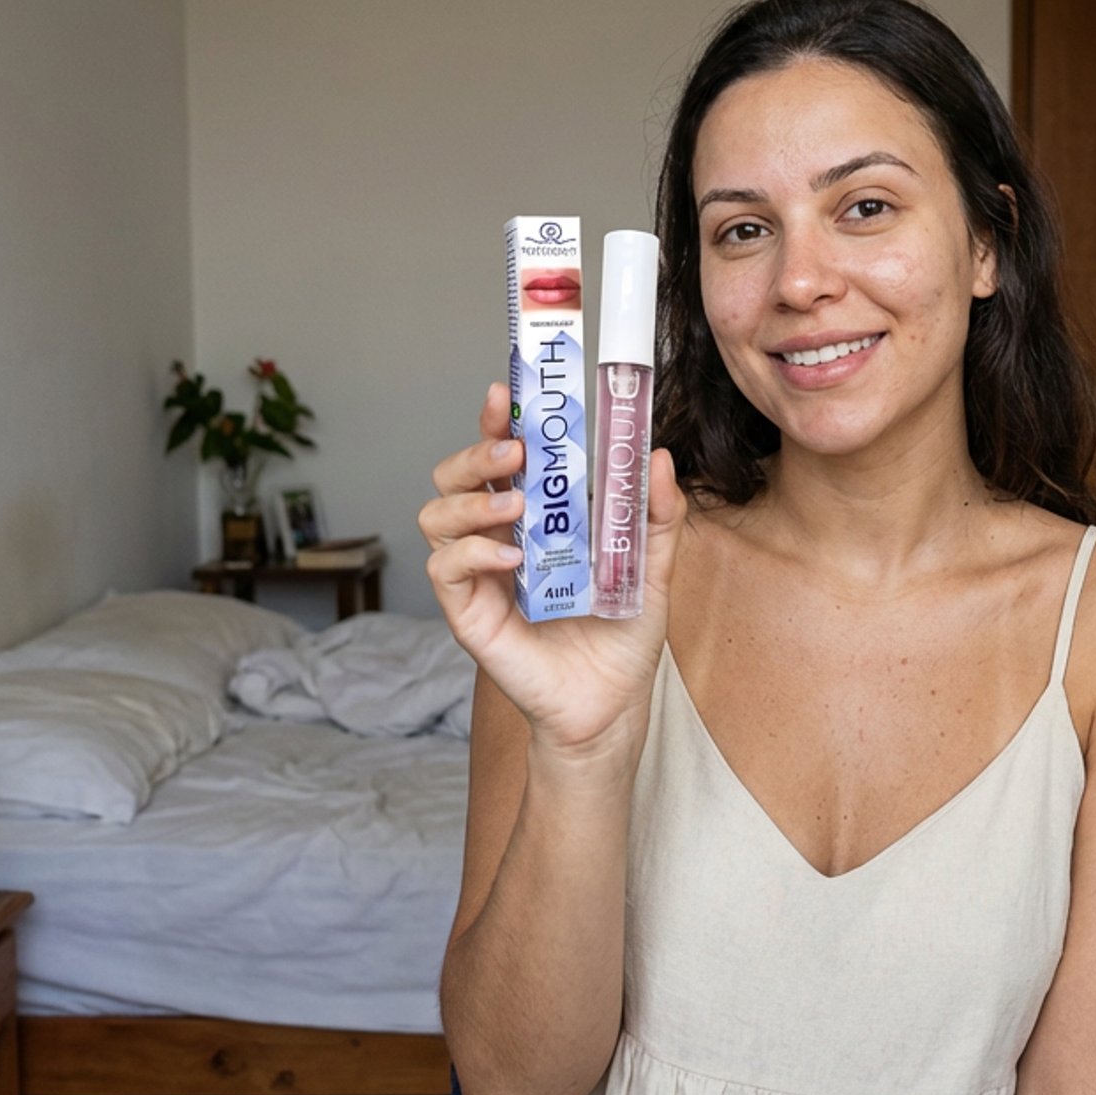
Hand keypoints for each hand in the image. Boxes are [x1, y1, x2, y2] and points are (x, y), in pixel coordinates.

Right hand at [420, 382, 686, 763]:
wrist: (613, 703)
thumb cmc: (623, 634)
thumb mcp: (653, 565)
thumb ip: (657, 513)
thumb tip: (658, 456)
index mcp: (537, 516)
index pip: (503, 457)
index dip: (496, 420)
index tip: (507, 391)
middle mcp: (499, 537)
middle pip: (456, 474)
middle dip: (476, 451)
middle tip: (513, 449)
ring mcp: (478, 574)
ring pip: (437, 514)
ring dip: (472, 499)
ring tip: (516, 507)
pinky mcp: (468, 612)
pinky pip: (445, 569)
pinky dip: (473, 553)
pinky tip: (511, 559)